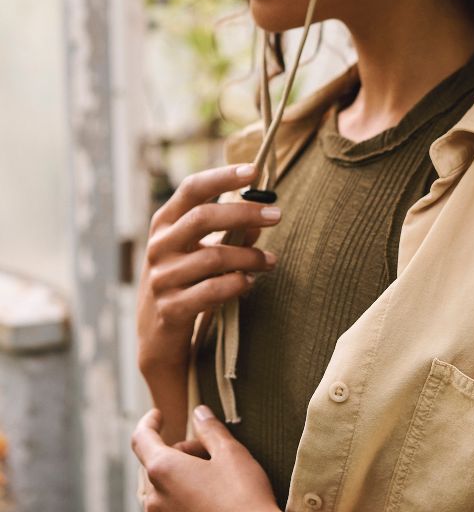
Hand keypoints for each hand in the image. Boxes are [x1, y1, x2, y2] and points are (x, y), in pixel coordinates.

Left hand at [132, 406, 281, 511]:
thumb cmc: (242, 497)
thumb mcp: (230, 453)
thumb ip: (210, 429)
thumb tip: (199, 413)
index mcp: (163, 470)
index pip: (141, 439)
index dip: (148, 422)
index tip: (158, 414)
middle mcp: (155, 499)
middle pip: (157, 462)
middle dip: (180, 450)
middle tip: (211, 450)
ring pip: (164, 485)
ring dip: (182, 473)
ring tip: (214, 475)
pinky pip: (170, 506)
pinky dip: (183, 493)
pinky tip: (210, 496)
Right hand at [137, 161, 280, 375]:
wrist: (157, 340)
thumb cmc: (186, 283)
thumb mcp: (202, 252)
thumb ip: (229, 233)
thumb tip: (261, 219)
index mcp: (164, 223)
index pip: (191, 188)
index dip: (222, 177)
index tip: (254, 171)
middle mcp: (158, 246)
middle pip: (202, 217)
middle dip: (244, 213)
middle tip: (277, 215)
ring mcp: (161, 278)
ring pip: (213, 256)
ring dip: (249, 256)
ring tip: (271, 261)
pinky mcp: (170, 309)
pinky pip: (211, 291)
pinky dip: (236, 285)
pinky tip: (250, 283)